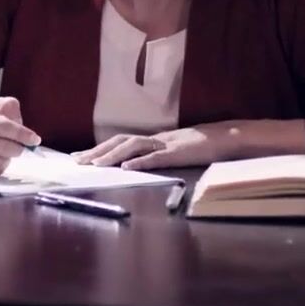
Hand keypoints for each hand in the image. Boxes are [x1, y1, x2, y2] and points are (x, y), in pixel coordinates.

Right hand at [0, 97, 40, 177]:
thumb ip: (7, 107)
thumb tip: (19, 123)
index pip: (1, 126)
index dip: (21, 133)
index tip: (35, 139)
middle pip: (0, 147)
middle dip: (17, 147)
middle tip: (24, 146)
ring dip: (9, 157)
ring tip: (8, 150)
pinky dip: (1, 166)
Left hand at [72, 124, 232, 170]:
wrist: (227, 137)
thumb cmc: (202, 146)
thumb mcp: (174, 151)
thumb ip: (157, 156)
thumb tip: (136, 165)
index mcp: (153, 139)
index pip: (120, 141)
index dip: (100, 148)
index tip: (82, 156)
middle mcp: (155, 139)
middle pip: (120, 141)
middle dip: (97, 151)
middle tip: (78, 161)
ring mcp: (166, 144)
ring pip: (133, 146)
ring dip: (113, 156)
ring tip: (96, 164)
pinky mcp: (178, 153)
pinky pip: (157, 157)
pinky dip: (141, 162)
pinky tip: (127, 168)